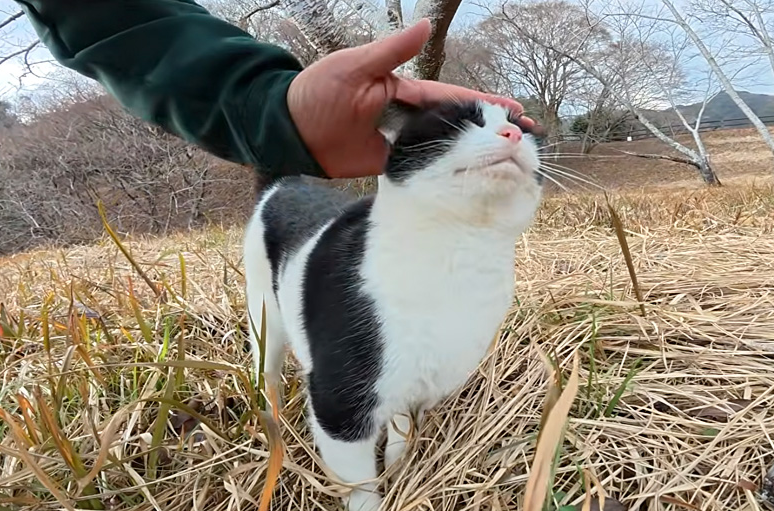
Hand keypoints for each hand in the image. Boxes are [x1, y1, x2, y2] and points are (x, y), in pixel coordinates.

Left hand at [287, 19, 535, 178]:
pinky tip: (464, 183)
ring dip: (472, 155)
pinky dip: (443, 176)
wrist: (289, 131)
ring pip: (442, 150)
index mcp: (404, 91)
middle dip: (488, 131)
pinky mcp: (387, 167)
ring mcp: (399, 144)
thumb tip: (426, 25)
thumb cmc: (318, 91)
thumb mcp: (354, 66)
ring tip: (504, 163)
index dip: (483, 104)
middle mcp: (407, 118)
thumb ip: (391, 51)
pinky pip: (420, 171)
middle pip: (455, 126)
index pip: (452, 99)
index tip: (514, 110)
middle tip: (522, 139)